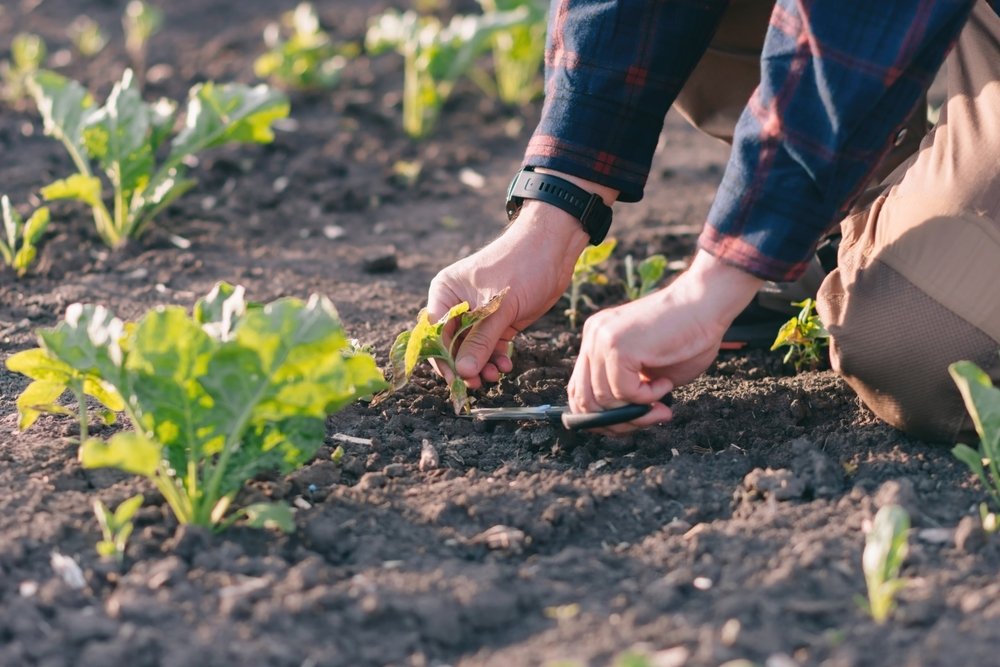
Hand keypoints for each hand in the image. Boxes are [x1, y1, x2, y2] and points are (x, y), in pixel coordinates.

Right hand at [426, 199, 589, 387]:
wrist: (554, 248)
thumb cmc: (523, 265)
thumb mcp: (501, 306)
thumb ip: (481, 340)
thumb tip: (462, 372)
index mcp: (447, 292)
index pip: (434, 332)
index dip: (442, 358)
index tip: (455, 378)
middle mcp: (458, 303)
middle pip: (451, 344)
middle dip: (465, 365)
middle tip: (477, 383)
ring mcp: (479, 313)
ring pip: (472, 349)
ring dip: (482, 365)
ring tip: (496, 375)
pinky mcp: (498, 320)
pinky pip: (490, 346)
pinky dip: (495, 357)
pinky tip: (505, 364)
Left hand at [568, 249, 763, 434]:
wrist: (707, 302)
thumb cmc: (688, 335)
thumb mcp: (650, 371)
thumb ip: (628, 393)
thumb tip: (618, 425)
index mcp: (596, 340)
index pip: (579, 390)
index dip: (601, 416)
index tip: (631, 422)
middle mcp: (593, 337)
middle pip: (584, 400)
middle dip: (618, 421)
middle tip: (650, 418)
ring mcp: (601, 340)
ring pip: (603, 400)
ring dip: (637, 411)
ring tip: (662, 402)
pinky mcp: (618, 346)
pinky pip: (624, 392)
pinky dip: (648, 397)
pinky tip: (666, 383)